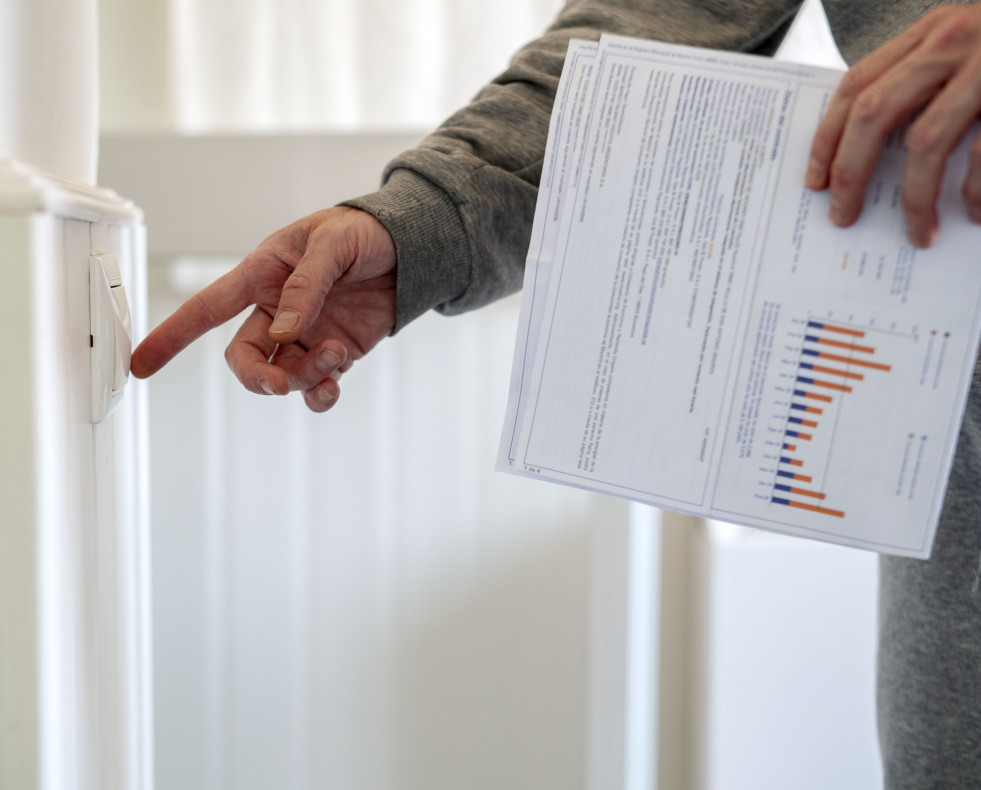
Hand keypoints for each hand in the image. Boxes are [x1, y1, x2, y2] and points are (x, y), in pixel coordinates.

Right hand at [130, 206, 396, 412]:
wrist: (409, 250)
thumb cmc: (362, 232)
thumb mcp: (332, 243)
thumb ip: (307, 285)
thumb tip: (284, 332)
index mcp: (263, 275)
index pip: (207, 307)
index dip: (172, 335)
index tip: (141, 364)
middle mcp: (276, 311)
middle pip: (244, 358)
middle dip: (258, 377)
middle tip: (282, 383)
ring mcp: (305, 336)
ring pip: (283, 376)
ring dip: (305, 378)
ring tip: (337, 354)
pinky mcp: (334, 352)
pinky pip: (315, 387)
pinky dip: (320, 395)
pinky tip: (333, 386)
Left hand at [806, 4, 980, 246]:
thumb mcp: (967, 49)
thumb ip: (924, 82)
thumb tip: (864, 154)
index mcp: (931, 33)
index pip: (856, 86)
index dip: (827, 138)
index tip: (815, 183)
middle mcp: (955, 41)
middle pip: (875, 114)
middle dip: (851, 173)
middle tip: (844, 218)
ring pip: (927, 141)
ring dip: (915, 199)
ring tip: (918, 234)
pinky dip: (976, 193)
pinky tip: (974, 216)